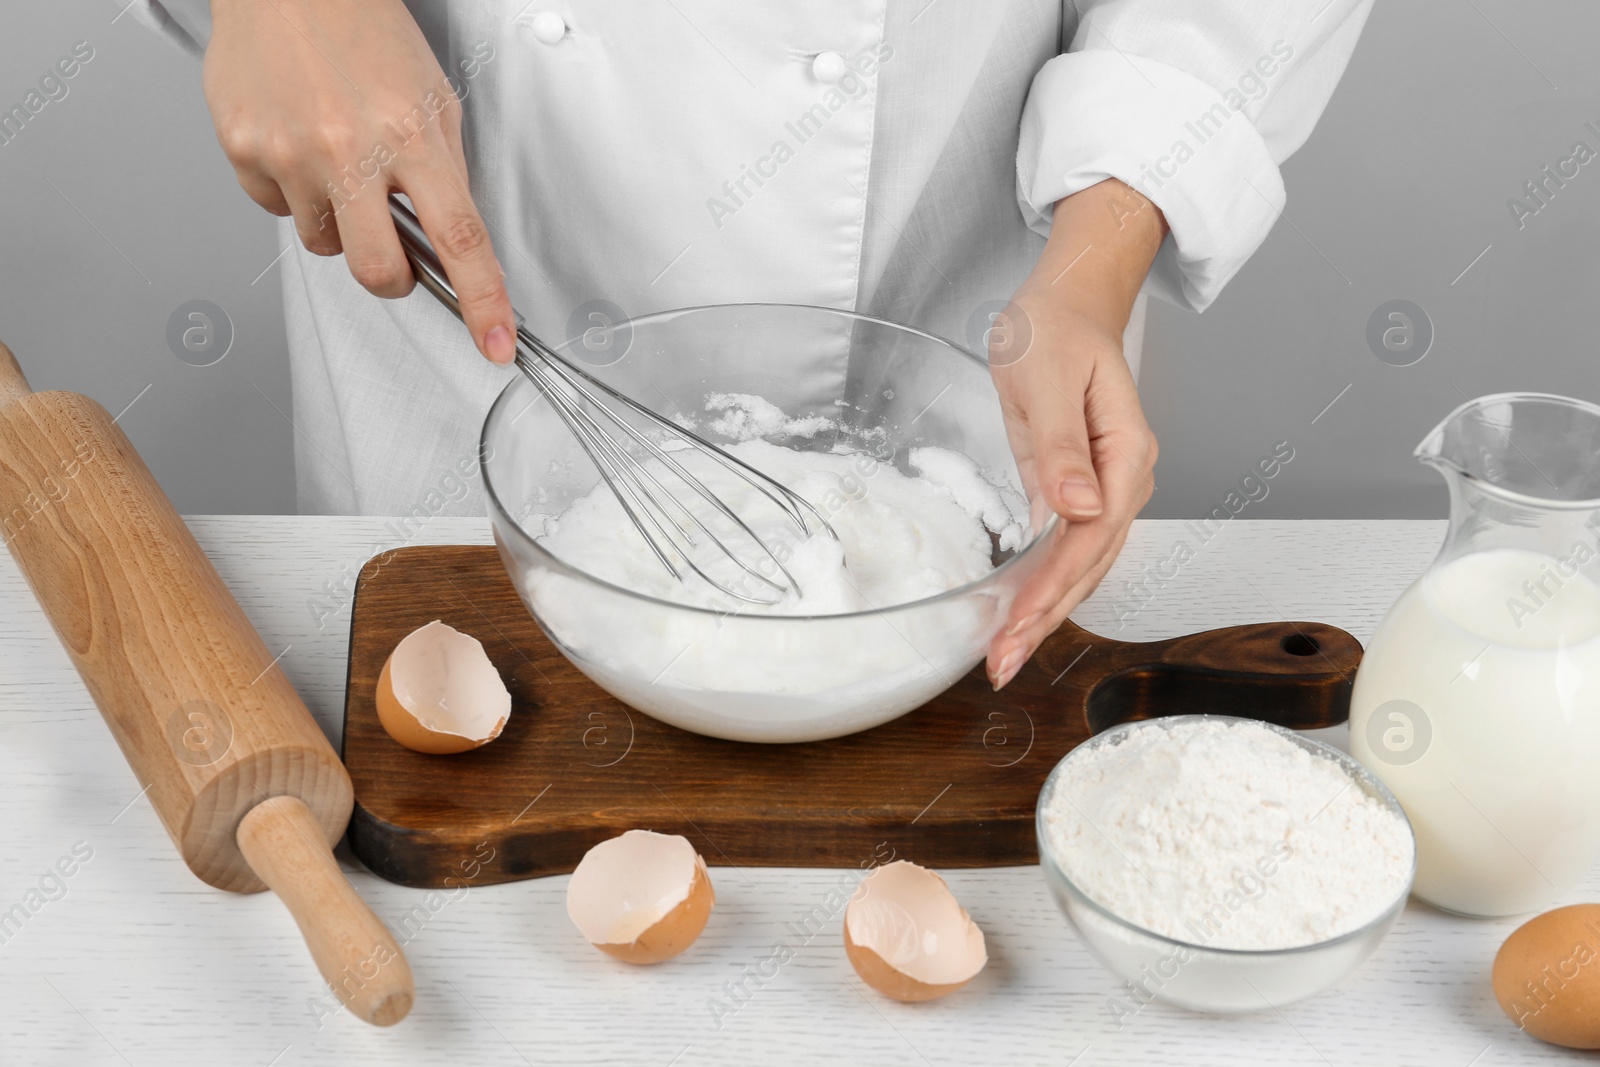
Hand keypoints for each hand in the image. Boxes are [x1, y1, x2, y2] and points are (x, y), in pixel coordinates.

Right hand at [203, 0, 515, 363]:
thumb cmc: (364, 32)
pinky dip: (292, 189)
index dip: (482, 300)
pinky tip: (297, 141)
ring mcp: (291, 151)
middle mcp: (349, 147)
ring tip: (337, 158)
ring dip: (338, 219)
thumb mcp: (433, 97)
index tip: (496, 344)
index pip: (460, 238)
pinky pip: (275, 207)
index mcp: (412, 134)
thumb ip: (445, 172)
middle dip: (391, 277)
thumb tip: (454, 243)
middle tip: (394, 252)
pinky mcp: (243, 148)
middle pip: (378, 269)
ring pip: (324, 241)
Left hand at [986, 180, 1165, 688]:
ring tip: (1006, 654)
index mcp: (1126, 453)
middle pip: (1089, 564)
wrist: (1066, 304)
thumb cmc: (1056, 330)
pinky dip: (1044, 585)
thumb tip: (1077, 507)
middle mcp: (1125, 479)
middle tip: (1003, 663)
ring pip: (1081, 565)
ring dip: (1045, 612)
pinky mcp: (1081, 491)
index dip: (1052, 587)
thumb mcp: (1046, 377)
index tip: (1018, 624)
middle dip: (1046, 618)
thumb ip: (1060, 446)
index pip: (1089, 537)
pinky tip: (1021, 614)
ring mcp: (1106, 489)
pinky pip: (1067, 549)